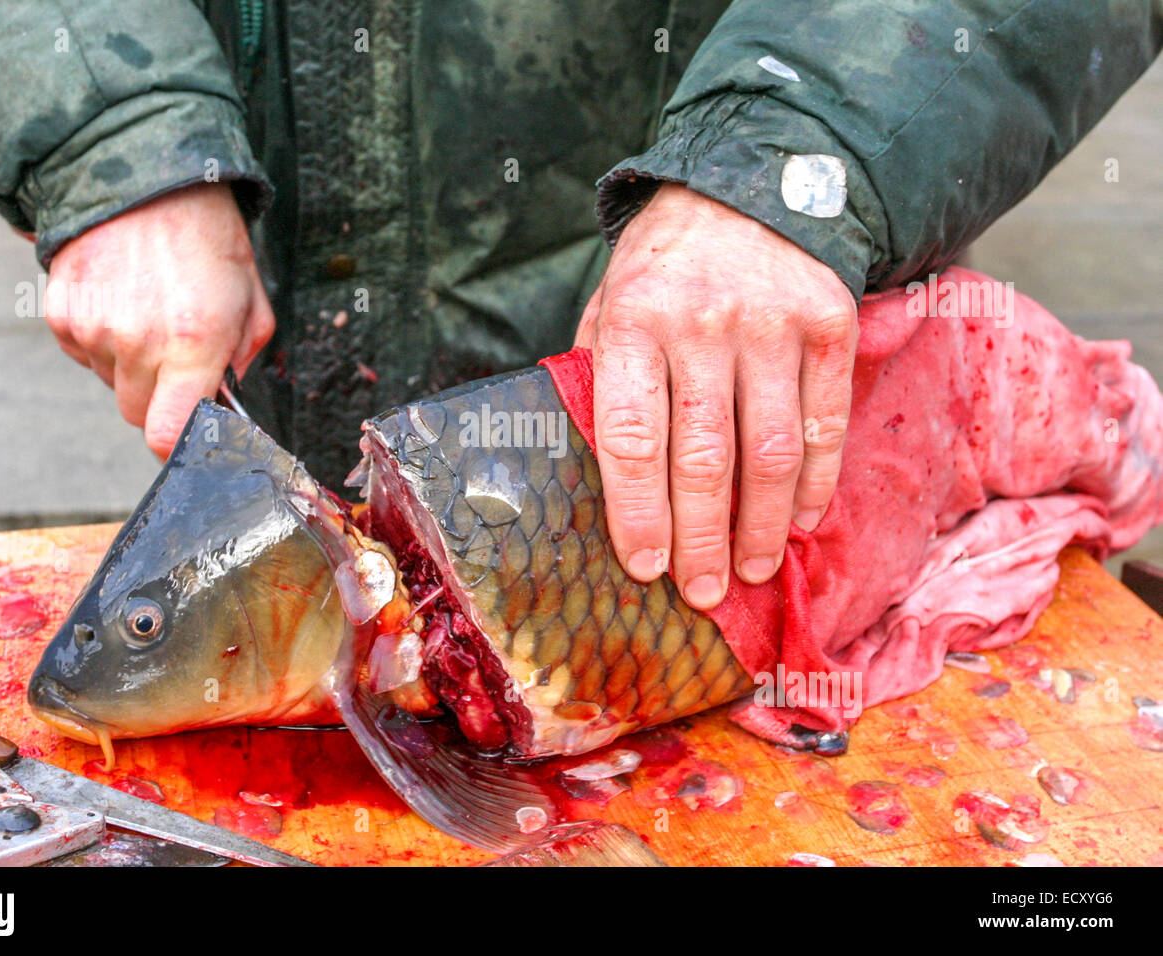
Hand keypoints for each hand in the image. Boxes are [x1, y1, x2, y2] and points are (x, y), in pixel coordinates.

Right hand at [45, 182, 274, 457]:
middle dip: (161, 398)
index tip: (187, 441)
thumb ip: (242, 359)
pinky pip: (81, 353)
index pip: (168, 433)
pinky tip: (120, 301)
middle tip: (177, 358)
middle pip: (138, 414)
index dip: (178, 447)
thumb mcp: (251, 300)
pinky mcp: (62, 312)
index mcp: (194, 342)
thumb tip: (224, 399)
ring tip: (149, 314)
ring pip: (110, 382)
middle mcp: (138, 341)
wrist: (146, 175)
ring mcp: (94, 327)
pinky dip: (100, 341)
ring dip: (130, 365)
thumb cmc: (208, 238)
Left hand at [575, 183, 857, 608]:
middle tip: (704, 594)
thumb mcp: (610, 302)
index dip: (638, 512)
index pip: (631, 438)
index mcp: (633, 322)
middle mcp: (702, 325)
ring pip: (772, 451)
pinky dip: (816, 482)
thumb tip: (606, 474)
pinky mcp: (829, 324)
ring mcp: (772, 325)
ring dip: (762, 526)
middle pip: (703, 459)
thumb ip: (603, 378)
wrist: (748, 181)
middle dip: (702, 540)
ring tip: (754, 571)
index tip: (644, 567)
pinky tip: (801, 519)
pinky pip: (825, 422)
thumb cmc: (664, 263)